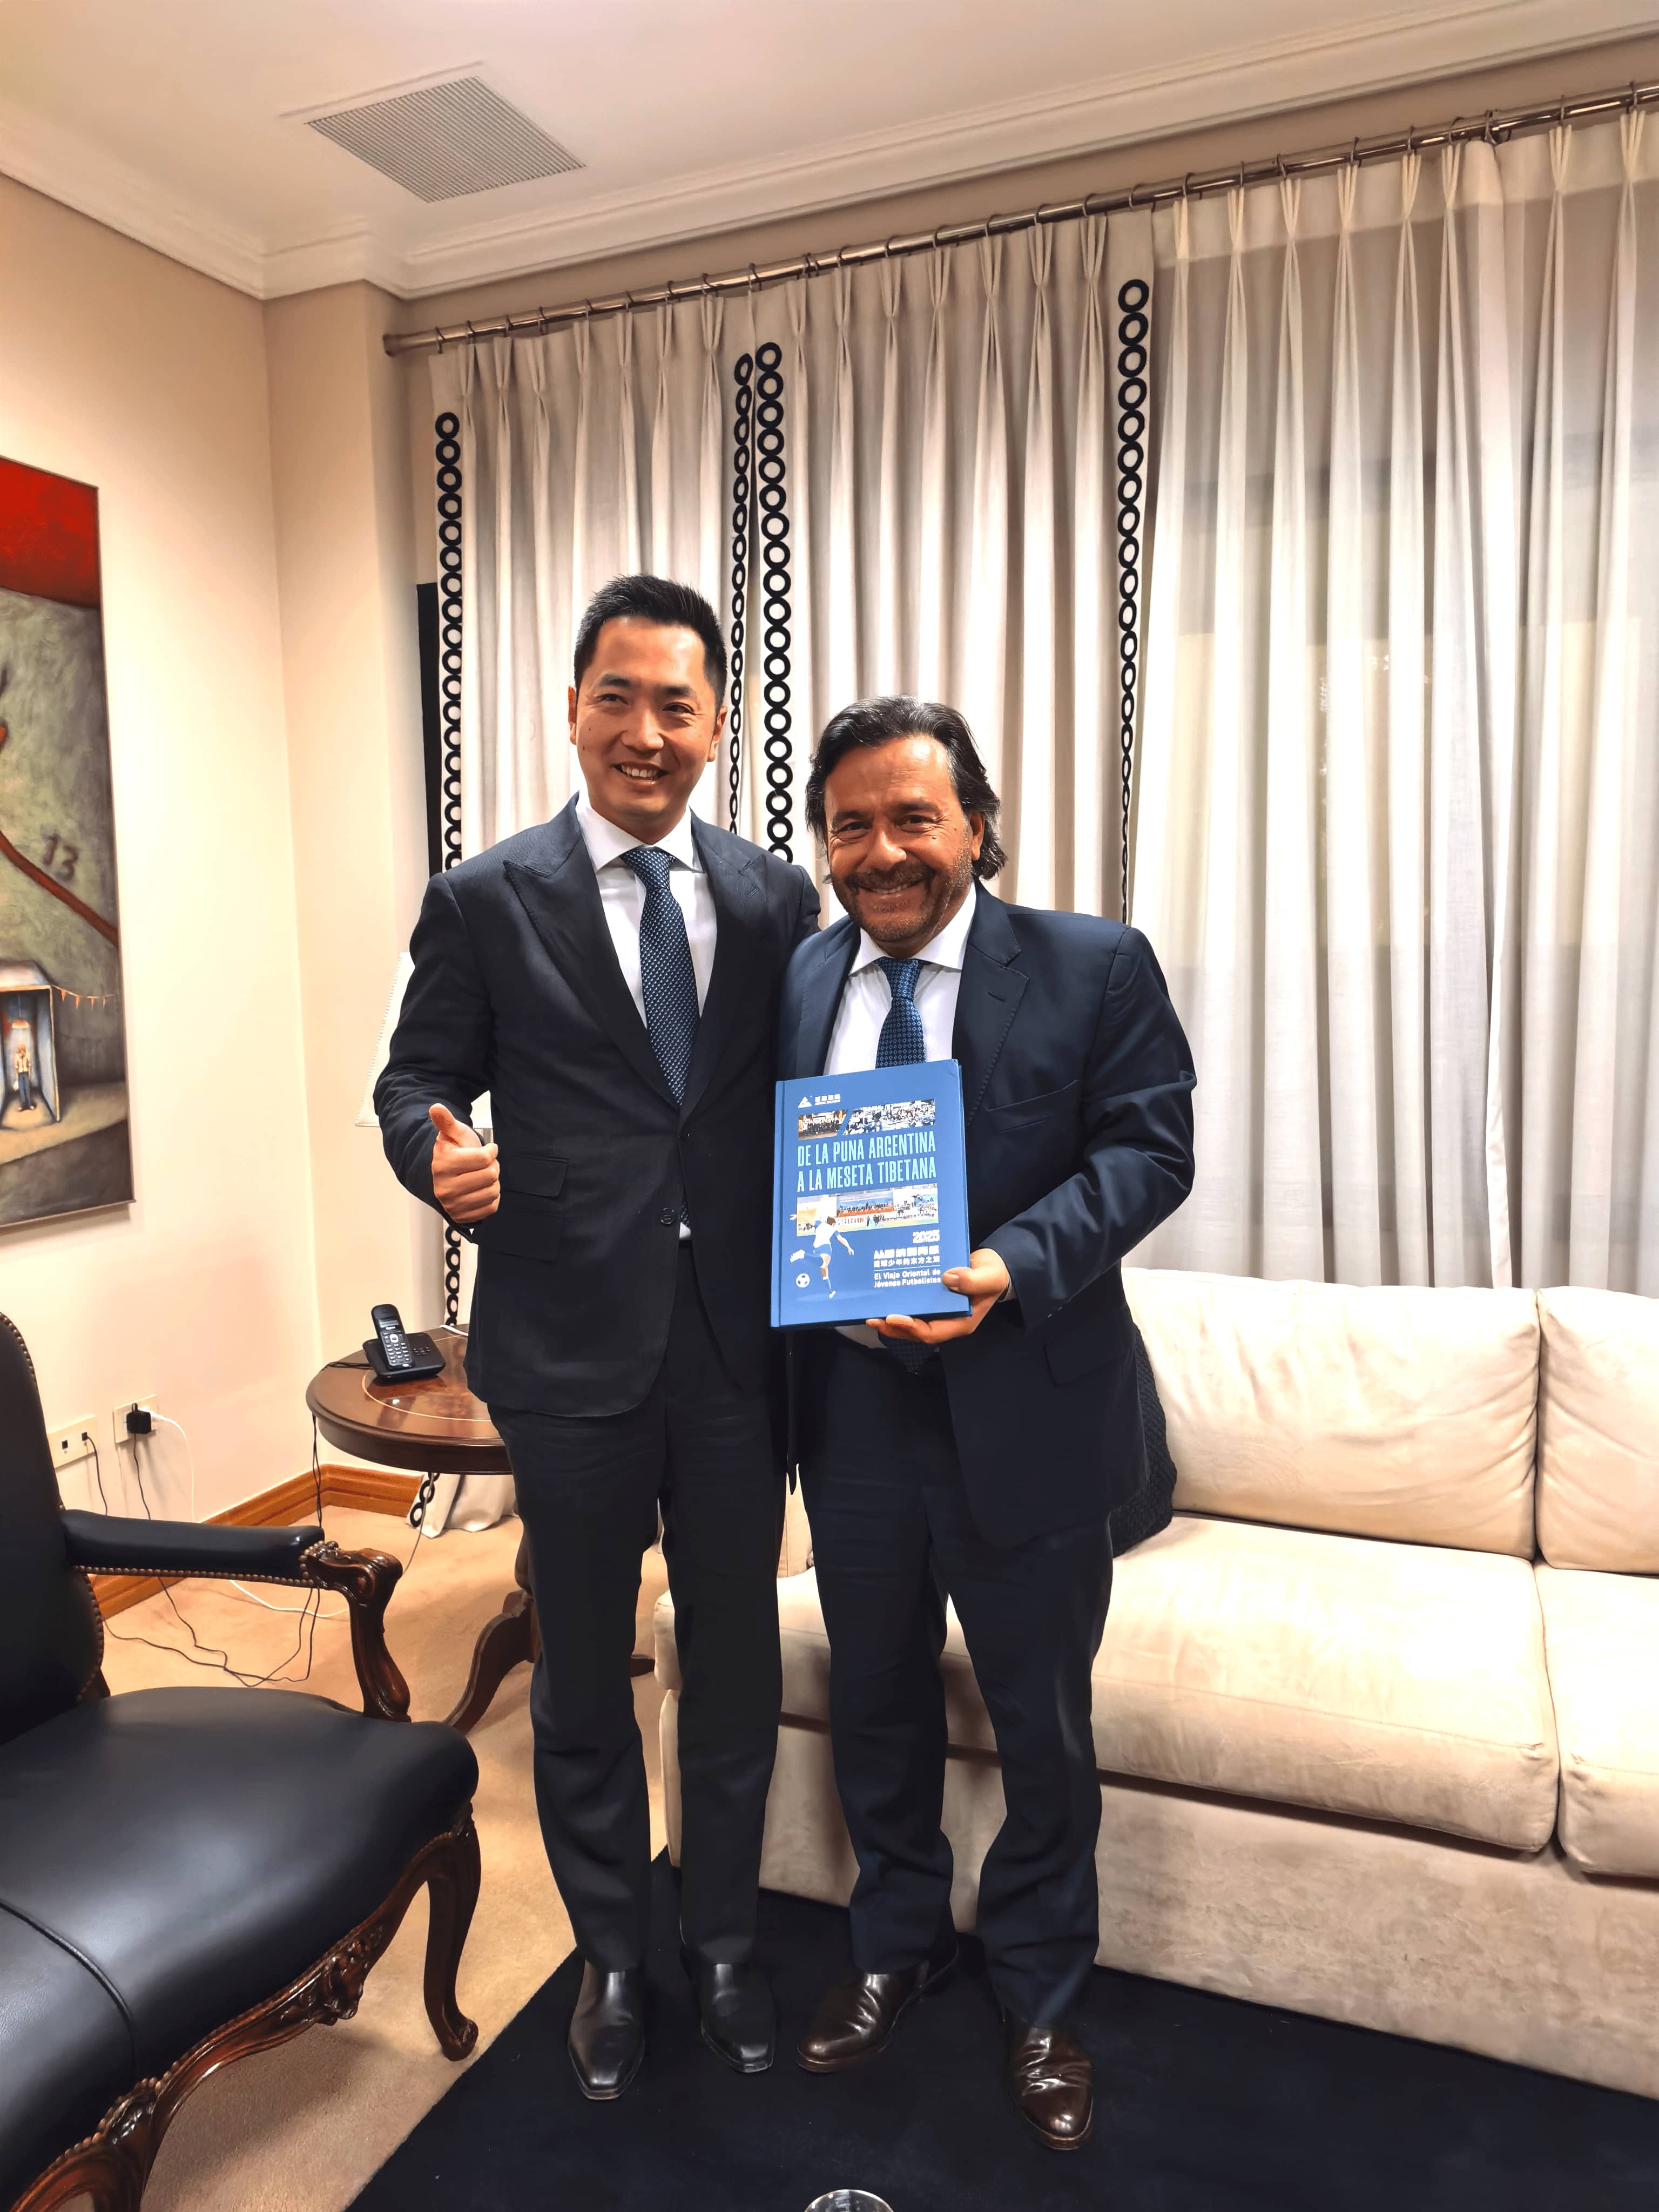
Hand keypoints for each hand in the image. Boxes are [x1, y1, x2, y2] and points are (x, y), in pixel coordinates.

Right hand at [428, 1102, 499, 1223]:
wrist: (447, 1176)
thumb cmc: (454, 1152)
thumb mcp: (452, 1134)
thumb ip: (445, 1121)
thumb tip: (436, 1108)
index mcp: (443, 1165)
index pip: (484, 1158)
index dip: (490, 1151)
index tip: (486, 1150)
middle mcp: (445, 1188)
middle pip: (490, 1175)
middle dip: (492, 1167)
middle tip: (484, 1164)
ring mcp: (453, 1205)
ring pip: (493, 1192)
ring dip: (493, 1182)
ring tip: (482, 1176)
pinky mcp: (462, 1216)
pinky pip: (491, 1207)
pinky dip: (491, 1198)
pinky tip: (481, 1190)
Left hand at [872, 1248, 1010, 1346]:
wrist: (995, 1267)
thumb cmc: (995, 1274)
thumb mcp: (990, 1276)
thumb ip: (973, 1280)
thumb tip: (947, 1278)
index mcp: (962, 1322)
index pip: (932, 1332)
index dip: (911, 1327)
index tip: (893, 1317)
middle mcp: (948, 1321)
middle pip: (917, 1332)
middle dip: (894, 1328)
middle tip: (873, 1318)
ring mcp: (940, 1313)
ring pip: (913, 1323)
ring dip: (892, 1320)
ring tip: (872, 1312)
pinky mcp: (934, 1302)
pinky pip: (915, 1308)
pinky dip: (900, 1305)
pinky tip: (885, 1298)